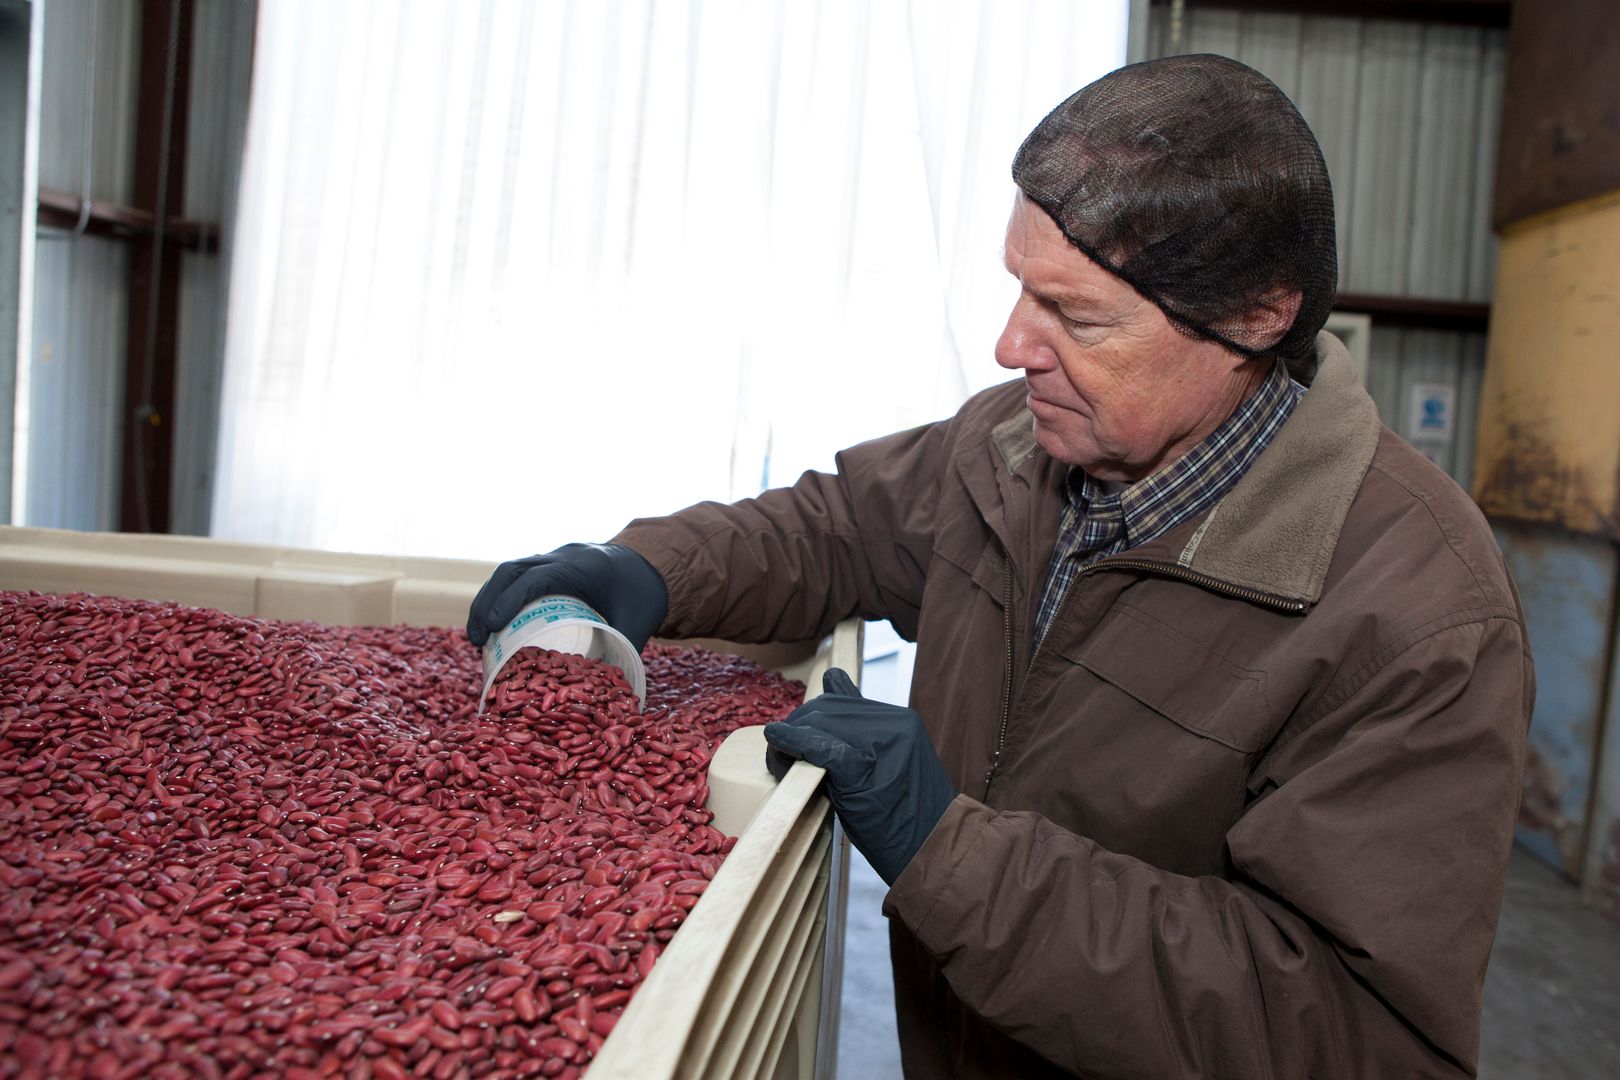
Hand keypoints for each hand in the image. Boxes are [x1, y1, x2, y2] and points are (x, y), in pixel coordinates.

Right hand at [466, 543, 667, 649]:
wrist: (657, 564)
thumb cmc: (646, 595)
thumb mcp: (638, 623)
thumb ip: (622, 653)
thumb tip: (606, 695)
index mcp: (583, 566)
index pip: (536, 578)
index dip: (509, 601)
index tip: (490, 627)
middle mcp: (564, 555)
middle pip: (512, 569)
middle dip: (486, 601)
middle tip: (474, 638)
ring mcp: (555, 556)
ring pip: (510, 570)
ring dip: (487, 599)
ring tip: (475, 637)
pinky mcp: (551, 563)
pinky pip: (518, 574)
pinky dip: (501, 597)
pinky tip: (492, 625)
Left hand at [764, 668, 956, 885]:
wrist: (932, 851)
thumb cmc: (906, 817)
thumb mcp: (889, 766)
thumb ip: (861, 738)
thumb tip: (826, 701)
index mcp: (901, 721)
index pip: (844, 700)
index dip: (813, 717)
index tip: (796, 735)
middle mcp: (894, 723)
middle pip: (828, 709)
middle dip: (798, 726)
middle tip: (780, 751)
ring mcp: (880, 743)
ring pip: (820, 723)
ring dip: (791, 737)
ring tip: (778, 759)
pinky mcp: (862, 769)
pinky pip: (819, 746)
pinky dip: (792, 741)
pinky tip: (776, 740)